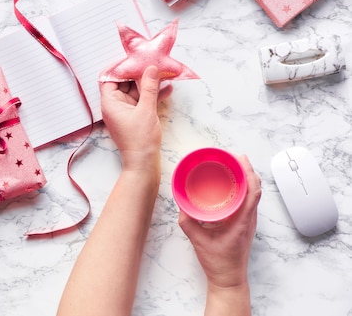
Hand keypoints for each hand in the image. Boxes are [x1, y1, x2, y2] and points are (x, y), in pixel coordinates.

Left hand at [99, 65, 171, 172]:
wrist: (143, 164)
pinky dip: (153, 94)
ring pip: (136, 90)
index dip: (120, 66)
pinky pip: (143, 100)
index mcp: (110, 102)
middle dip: (139, 72)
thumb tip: (151, 68)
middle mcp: (115, 105)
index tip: (134, 57)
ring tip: (163, 72)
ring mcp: (125, 110)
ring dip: (149, 82)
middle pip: (124, 82)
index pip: (109, 77)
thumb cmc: (140, 140)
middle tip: (152, 61)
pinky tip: (168, 87)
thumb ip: (149, 87)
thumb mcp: (146, 110)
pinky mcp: (136, 116)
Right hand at [178, 155, 261, 288]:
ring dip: (246, 178)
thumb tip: (180, 203)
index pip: (253, 191)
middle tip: (234, 157)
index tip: (240, 159)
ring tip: (234, 166)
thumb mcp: (197, 240)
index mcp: (242, 221)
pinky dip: (243, 188)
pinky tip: (232, 184)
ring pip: (253, 194)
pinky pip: (248, 201)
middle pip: (255, 188)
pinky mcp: (245, 224)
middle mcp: (249, 219)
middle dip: (247, 169)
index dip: (249, 172)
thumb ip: (187, 221)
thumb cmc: (218, 262)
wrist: (228, 279)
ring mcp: (249, 221)